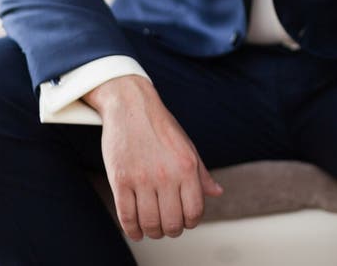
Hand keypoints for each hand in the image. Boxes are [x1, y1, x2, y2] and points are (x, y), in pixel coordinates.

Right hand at [84, 75, 222, 240]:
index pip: (194, 211)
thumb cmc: (160, 125)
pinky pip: (126, 217)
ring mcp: (141, 178)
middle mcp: (166, 174)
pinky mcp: (120, 179)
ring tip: (151, 227)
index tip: (184, 220)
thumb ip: (201, 173)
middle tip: (166, 225)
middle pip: (172, 223)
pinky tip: (136, 228)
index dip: (190, 222)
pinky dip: (132, 230)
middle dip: (170, 230)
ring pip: (149, 223)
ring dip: (152, 231)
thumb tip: (217, 192)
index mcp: (186, 166)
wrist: (130, 104)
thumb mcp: (186, 145)